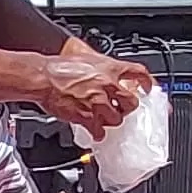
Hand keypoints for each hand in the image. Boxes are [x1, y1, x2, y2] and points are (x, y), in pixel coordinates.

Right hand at [35, 51, 149, 132]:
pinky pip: (99, 130)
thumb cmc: (58, 67)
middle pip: (131, 102)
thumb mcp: (86, 59)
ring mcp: (98, 102)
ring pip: (117, 119)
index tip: (148, 88)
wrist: (43, 77)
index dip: (147, 82)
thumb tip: (108, 76)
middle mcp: (107, 85)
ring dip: (112, 120)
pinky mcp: (87, 117)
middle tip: (122, 109)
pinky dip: (98, 133)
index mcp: (109, 68)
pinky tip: (95, 132)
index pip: (138, 73)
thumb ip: (101, 69)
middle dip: (128, 108)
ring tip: (104, 118)